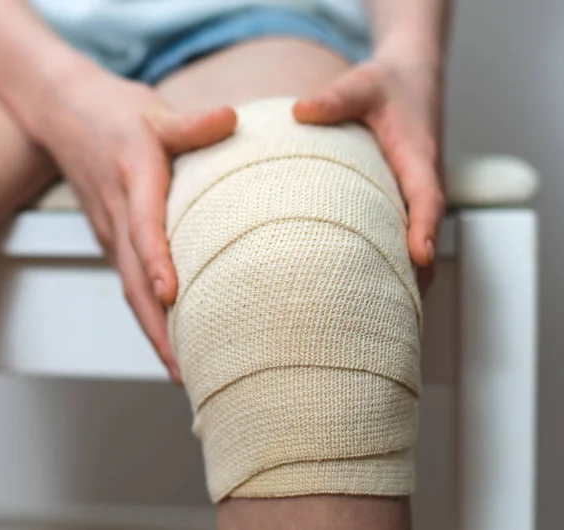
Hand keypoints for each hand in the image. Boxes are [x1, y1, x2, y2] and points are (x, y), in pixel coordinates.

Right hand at [31, 68, 236, 381]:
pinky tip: (171, 334)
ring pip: (130, 289)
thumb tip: (231, 119)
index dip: (157, 260)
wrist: (68, 116)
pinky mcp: (112, 238)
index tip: (173, 295)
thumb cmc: (118, 116)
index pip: (143, 226)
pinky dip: (148, 313)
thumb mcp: (155, 112)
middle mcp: (117, 214)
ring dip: (153, 331)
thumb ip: (192, 124)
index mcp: (130, 179)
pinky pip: (130, 281)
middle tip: (184, 369)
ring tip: (182, 369)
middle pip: (132, 280)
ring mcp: (111, 231)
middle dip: (156, 328)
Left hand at [293, 55, 444, 293]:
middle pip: (426, 235)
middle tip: (393, 313)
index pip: (427, 196)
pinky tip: (370, 288)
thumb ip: (336, 98)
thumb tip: (299, 112)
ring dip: (407, 276)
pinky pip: (406, 235)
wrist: (414, 81)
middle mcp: (423, 182)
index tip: (419, 256)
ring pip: (418, 242)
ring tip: (381, 317)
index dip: (424, 227)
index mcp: (419, 156)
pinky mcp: (406, 200)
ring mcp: (416, 195)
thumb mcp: (364, 83)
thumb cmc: (389, 85)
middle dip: (415, 273)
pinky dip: (397, 263)